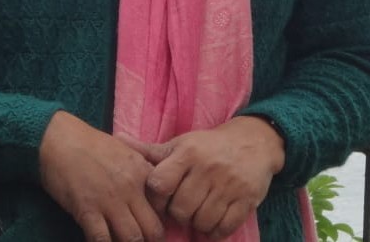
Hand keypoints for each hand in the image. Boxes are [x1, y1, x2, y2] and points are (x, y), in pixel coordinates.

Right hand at [39, 110, 164, 241]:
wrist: (58, 138)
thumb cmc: (89, 143)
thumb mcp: (123, 149)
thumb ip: (141, 168)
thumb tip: (155, 186)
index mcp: (141, 171)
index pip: (165, 205)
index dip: (161, 219)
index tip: (153, 225)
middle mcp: (130, 188)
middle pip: (153, 230)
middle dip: (151, 240)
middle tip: (142, 240)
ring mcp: (109, 201)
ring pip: (133, 239)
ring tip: (123, 241)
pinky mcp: (87, 211)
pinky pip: (102, 241)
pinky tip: (102, 241)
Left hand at [119, 116, 284, 239]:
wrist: (252, 142)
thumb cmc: (207, 146)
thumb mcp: (179, 144)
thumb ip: (149, 150)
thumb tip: (117, 139)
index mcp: (188, 152)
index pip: (160, 184)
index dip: (157, 196)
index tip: (163, 195)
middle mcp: (207, 168)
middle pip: (180, 209)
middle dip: (178, 213)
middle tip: (182, 206)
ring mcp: (228, 186)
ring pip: (201, 222)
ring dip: (196, 223)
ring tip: (197, 211)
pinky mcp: (245, 200)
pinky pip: (223, 229)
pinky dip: (215, 231)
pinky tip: (213, 219)